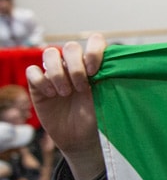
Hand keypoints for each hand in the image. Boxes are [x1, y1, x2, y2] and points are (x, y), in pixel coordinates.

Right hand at [25, 34, 107, 179]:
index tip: (95, 71)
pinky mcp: (38, 85)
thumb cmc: (96, 117)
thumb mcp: (107, 98)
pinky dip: (41, 81)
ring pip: (49, 53)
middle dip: (76, 67)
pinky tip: (50, 95)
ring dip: (58, 73)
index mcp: (93, 64)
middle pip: (70, 47)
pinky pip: (33, 71)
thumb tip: (120, 65)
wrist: (80, 138)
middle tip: (81, 88)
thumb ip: (110, 79)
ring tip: (65, 93)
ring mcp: (55, 73)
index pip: (94, 41)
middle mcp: (73, 65)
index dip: (93, 51)